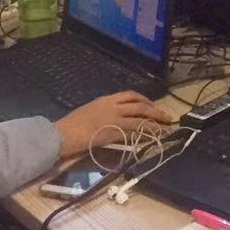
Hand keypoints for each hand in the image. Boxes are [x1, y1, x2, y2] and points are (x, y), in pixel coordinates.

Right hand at [54, 90, 173, 157]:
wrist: (63, 133)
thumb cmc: (71, 124)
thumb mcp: (89, 111)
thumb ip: (103, 111)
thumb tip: (112, 117)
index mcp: (106, 99)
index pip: (129, 95)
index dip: (143, 99)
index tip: (150, 104)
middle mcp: (113, 105)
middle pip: (139, 104)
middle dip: (154, 109)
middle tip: (165, 115)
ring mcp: (114, 118)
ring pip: (141, 116)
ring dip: (155, 120)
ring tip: (166, 124)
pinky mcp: (114, 131)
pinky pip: (135, 129)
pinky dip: (147, 131)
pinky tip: (154, 134)